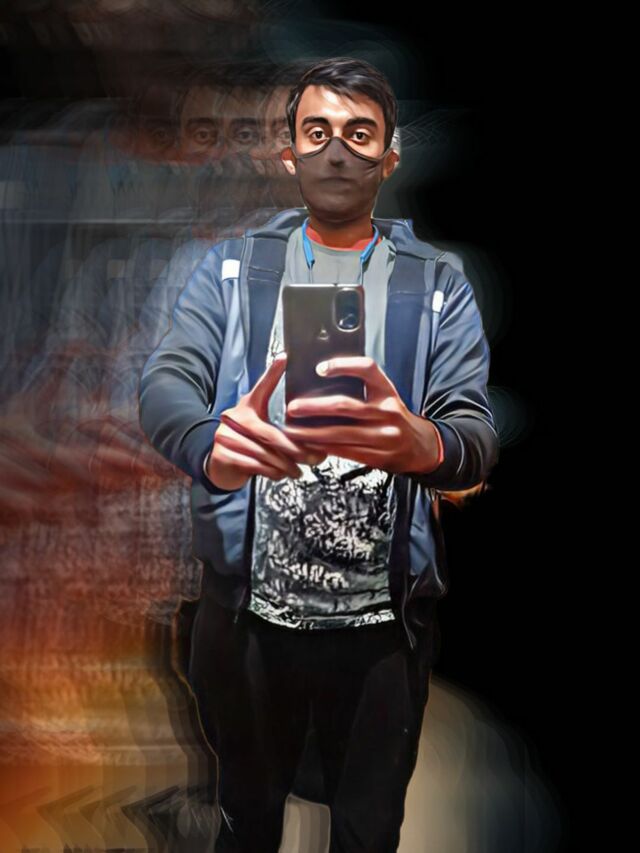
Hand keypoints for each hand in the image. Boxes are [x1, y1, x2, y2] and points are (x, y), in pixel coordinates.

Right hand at [206, 352, 327, 489]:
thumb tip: (304, 406)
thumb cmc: (247, 440)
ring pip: (266, 453)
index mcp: (247, 406)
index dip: (272, 373)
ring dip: (287, 465)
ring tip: (300, 471)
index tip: (284, 358)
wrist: (219, 462)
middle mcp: (235, 418)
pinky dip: (273, 472)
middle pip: (271, 434)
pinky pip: (256, 465)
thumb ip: (277, 417)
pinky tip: (282, 474)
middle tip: (315, 457)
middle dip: (296, 449)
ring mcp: (227, 436)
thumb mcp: (259, 423)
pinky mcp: (224, 455)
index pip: (261, 387)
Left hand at [281, 356, 440, 474]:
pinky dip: (324, 448)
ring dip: (312, 433)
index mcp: (387, 392)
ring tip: (292, 430)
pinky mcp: (378, 456)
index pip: (367, 369)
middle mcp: (387, 411)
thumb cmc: (395, 418)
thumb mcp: (385, 397)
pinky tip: (309, 444)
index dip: (343, 365)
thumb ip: (362, 390)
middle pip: (344, 406)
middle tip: (293, 407)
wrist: (421, 447)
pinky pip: (345, 451)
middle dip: (314, 407)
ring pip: (340, 433)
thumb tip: (322, 384)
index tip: (320, 368)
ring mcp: (383, 435)